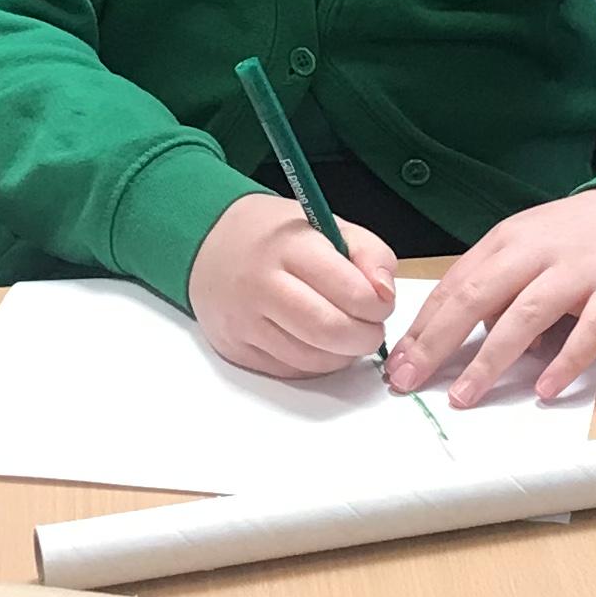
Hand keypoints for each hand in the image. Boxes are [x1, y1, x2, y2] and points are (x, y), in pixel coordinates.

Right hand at [191, 194, 399, 378]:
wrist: (210, 247)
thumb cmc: (276, 238)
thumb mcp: (326, 225)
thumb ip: (369, 253)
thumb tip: (385, 295)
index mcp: (289, 246)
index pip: (350, 290)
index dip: (378, 306)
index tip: (380, 304)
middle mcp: (261, 284)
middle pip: (330, 331)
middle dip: (365, 337)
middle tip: (371, 329)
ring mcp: (244, 321)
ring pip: (312, 359)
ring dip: (342, 355)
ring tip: (345, 334)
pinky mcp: (235, 348)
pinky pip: (290, 371)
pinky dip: (315, 364)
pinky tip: (318, 344)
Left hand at [388, 188, 595, 404]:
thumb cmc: (577, 235)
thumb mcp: (527, 245)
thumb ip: (497, 284)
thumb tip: (475, 337)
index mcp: (507, 241)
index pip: (454, 285)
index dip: (422, 326)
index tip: (396, 364)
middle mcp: (536, 253)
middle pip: (477, 298)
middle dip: (438, 343)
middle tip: (410, 381)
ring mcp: (579, 271)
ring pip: (525, 316)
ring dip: (490, 359)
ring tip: (464, 396)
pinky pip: (589, 331)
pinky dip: (564, 361)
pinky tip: (543, 390)